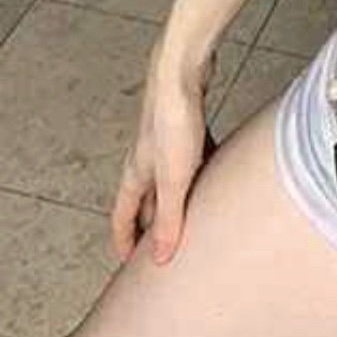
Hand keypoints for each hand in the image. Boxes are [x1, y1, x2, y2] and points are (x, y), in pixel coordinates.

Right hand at [110, 36, 217, 266]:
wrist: (183, 73)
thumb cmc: (174, 120)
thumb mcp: (174, 179)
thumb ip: (168, 218)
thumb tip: (160, 257)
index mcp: (134, 175)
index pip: (122, 217)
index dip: (124, 241)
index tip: (130, 264)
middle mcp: (145, 159)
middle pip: (145, 200)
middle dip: (152, 223)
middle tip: (164, 245)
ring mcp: (165, 141)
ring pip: (168, 179)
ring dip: (177, 198)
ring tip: (193, 214)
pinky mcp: (186, 126)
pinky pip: (191, 158)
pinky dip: (198, 172)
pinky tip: (215, 173)